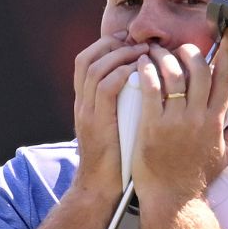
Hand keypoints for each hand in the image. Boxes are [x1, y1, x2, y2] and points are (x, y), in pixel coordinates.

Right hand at [70, 29, 148, 196]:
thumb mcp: (116, 127)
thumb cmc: (116, 161)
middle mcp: (82, 103)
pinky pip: (104, 89)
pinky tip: (138, 71)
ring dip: (120, 55)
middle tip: (137, 39)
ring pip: (95, 68)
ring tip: (143, 51)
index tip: (130, 39)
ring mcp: (87, 113)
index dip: (107, 45)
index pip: (87, 61)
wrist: (101, 189)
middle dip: (112, 43)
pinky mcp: (97, 124)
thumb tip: (145, 90)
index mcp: (85, 102)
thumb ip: (123, 107)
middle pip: (87, 58)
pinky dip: (120, 75)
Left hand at [132, 28, 227, 204]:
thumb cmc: (198, 178)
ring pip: (174, 75)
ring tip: (156, 52)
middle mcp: (199, 117)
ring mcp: (176, 121)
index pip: (225, 78)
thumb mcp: (227, 156)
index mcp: (217, 121)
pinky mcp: (153, 126)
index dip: (227, 52)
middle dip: (190, 51)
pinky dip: (147, 71)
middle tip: (181, 48)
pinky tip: (141, 64)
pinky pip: (151, 89)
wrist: (173, 201)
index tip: (227, 33)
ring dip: (165, 57)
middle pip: (199, 69)